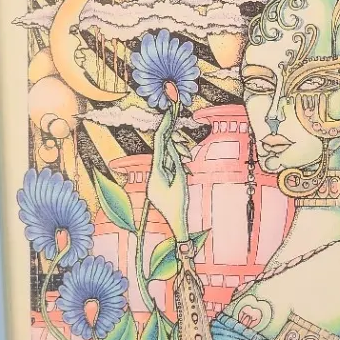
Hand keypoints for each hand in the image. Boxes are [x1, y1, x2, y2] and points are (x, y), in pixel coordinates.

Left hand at [147, 108, 188, 240]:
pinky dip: (175, 164)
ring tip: (188, 160)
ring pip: (165, 159)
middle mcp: (152, 175)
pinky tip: (184, 164)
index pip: (159, 146)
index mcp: (156, 173)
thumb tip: (171, 145)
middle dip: (173, 143)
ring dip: (177, 156)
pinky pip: (166, 168)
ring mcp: (154, 180)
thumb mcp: (180, 180)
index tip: (168, 115)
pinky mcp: (159, 184)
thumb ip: (176, 161)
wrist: (176, 224)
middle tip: (183, 139)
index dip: (164, 129)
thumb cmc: (179, 204)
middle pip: (161, 151)